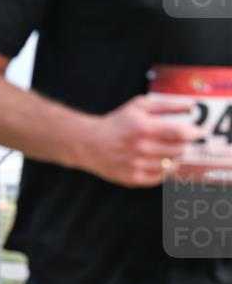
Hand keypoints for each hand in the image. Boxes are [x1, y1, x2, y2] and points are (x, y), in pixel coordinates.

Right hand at [80, 95, 200, 187]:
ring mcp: (136, 165)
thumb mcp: (138, 106)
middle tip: (170, 139)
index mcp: (143, 128)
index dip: (192, 133)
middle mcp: (140, 148)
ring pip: (171, 164)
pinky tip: (152, 160)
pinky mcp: (133, 178)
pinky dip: (161, 169)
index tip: (193, 132)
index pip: (181, 134)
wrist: (88, 144)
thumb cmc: (116, 123)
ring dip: (169, 157)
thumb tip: (191, 107)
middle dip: (179, 144)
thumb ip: (166, 105)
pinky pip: (160, 177)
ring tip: (158, 149)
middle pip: (179, 150)